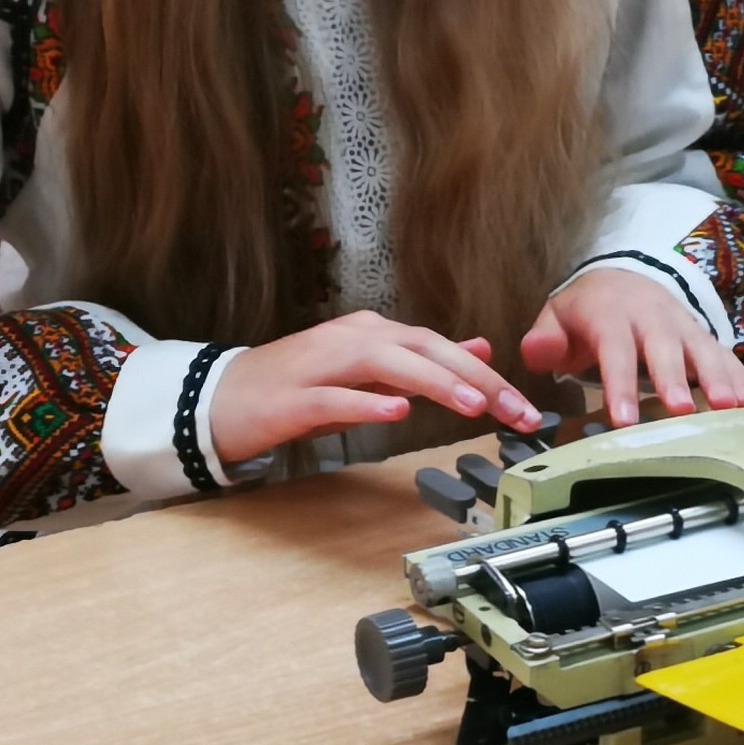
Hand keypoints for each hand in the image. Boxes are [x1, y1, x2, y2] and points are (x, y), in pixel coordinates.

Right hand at [209, 314, 541, 468]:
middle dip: (475, 377)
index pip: (438, 345)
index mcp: (372, 333)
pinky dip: (367, 403)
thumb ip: (420, 360)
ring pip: (386, 364)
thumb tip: (479, 349)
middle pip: (422, 348)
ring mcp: (320, 365)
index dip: (485, 371)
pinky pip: (335, 398)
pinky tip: (396, 412)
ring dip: (433, 381)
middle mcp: (351, 338)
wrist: (220, 398)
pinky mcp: (293, 398)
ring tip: (473, 402)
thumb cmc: (297, 387)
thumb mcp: (367, 369)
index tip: (523, 403)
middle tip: (515, 407)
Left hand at [521, 269, 743, 429]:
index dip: (620, 384)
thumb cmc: (587, 312)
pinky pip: (722, 354)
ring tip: (730, 408)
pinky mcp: (701, 335)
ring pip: (700, 348)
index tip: (623, 419)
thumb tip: (535, 352)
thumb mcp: (557, 318)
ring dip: (716, 377)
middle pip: (663, 347)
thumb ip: (545, 340)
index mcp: (611, 314)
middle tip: (682, 412)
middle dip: (673, 379)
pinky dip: (738, 377)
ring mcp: (680, 324)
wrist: (622, 278)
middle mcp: (650, 316)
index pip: (615, 349)